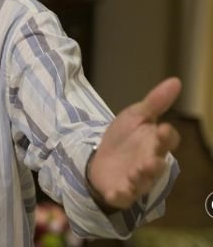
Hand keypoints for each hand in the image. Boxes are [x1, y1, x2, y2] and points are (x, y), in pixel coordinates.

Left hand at [87, 77, 180, 209]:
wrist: (100, 159)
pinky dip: (120, 194)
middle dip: (156, 162)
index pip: (167, 141)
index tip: (162, 128)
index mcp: (155, 144)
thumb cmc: (123, 138)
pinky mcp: (121, 191)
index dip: (166, 136)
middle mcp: (150, 164)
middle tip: (153, 159)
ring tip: (138, 170)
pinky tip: (116, 192)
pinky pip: (123, 196)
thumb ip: (155, 103)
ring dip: (141, 177)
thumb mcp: (136, 116)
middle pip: (157, 164)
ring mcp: (136, 180)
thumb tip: (176, 81)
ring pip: (143, 181)